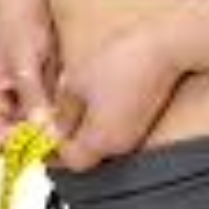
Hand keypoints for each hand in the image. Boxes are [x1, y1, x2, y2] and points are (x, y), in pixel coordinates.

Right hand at [0, 8, 60, 154]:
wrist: (33, 3)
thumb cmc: (18, 25)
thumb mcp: (24, 62)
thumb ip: (31, 96)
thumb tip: (41, 130)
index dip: (21, 145)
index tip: (46, 135)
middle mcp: (3, 110)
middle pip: (22, 144)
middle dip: (44, 135)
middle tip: (65, 120)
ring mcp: (24, 106)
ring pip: (41, 133)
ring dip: (57, 124)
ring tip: (68, 100)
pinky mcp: (44, 100)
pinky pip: (56, 119)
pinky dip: (66, 112)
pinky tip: (73, 95)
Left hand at [50, 25, 186, 172]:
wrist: (164, 47)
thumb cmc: (122, 62)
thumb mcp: (77, 84)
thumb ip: (62, 113)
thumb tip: (53, 127)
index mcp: (101, 141)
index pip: (70, 160)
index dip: (53, 147)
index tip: (43, 129)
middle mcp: (120, 145)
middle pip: (87, 154)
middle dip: (68, 137)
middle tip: (55, 114)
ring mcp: (134, 134)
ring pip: (100, 141)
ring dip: (84, 127)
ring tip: (74, 100)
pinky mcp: (143, 120)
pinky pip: (114, 129)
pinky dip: (100, 119)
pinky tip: (95, 96)